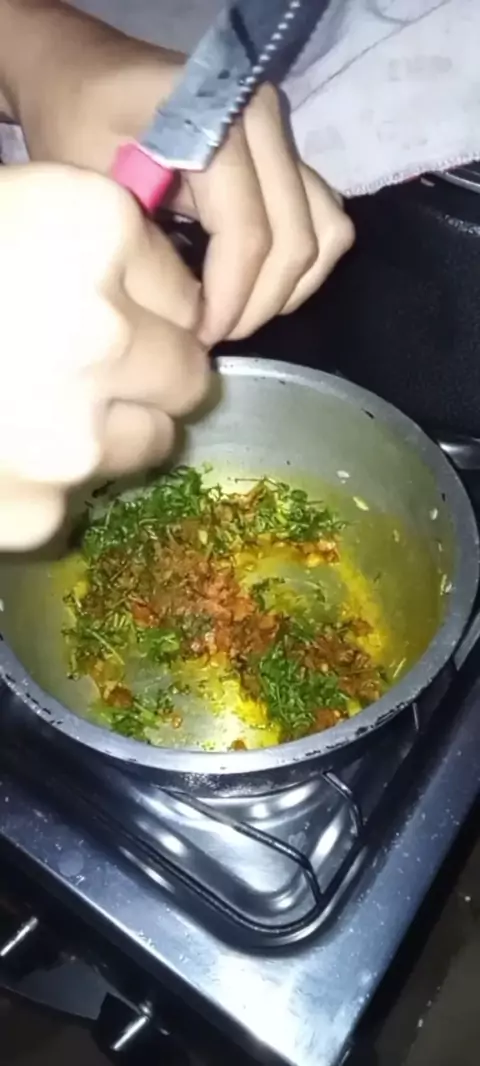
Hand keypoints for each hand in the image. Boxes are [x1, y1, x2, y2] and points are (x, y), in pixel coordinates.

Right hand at [0, 164, 207, 549]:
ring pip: (147, 445)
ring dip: (107, 433)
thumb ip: (87, 250)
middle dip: (148, 375)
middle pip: (186, 375)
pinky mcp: (39, 511)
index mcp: (92, 228)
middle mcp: (105, 333)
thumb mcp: (4, 215)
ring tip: (25, 413)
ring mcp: (76, 434)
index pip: (182, 291)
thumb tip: (160, 308)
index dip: (144, 307)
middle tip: (86, 372)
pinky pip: (75, 501)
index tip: (106, 312)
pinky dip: (43, 486)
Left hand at [10, 2, 354, 344]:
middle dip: (259, 304)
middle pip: (297, 240)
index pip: (249, 234)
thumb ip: (149, 247)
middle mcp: (265, 122)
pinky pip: (323, 223)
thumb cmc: (78, 126)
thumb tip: (196, 315)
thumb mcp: (95, 188)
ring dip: (286, 289)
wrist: (85, 76)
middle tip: (213, 335)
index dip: (230, 299)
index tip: (197, 337)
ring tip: (235, 314)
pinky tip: (253, 287)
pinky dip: (297, 267)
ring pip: (326, 234)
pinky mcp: (291, 155)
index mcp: (216, 121)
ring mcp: (284, 135)